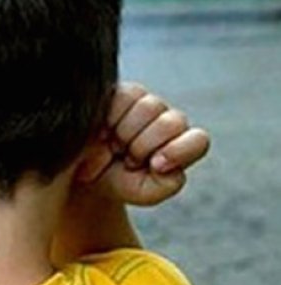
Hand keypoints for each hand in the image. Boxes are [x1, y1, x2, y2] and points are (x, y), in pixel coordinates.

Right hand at [76, 83, 209, 206]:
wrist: (87, 177)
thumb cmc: (120, 183)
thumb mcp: (145, 193)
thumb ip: (166, 184)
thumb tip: (161, 160)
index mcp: (181, 145)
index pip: (198, 140)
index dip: (178, 151)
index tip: (154, 165)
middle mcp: (167, 121)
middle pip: (171, 123)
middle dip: (143, 146)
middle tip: (126, 159)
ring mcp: (145, 104)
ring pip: (149, 107)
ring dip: (126, 133)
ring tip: (113, 146)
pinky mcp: (120, 92)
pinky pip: (123, 97)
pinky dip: (110, 117)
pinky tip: (102, 132)